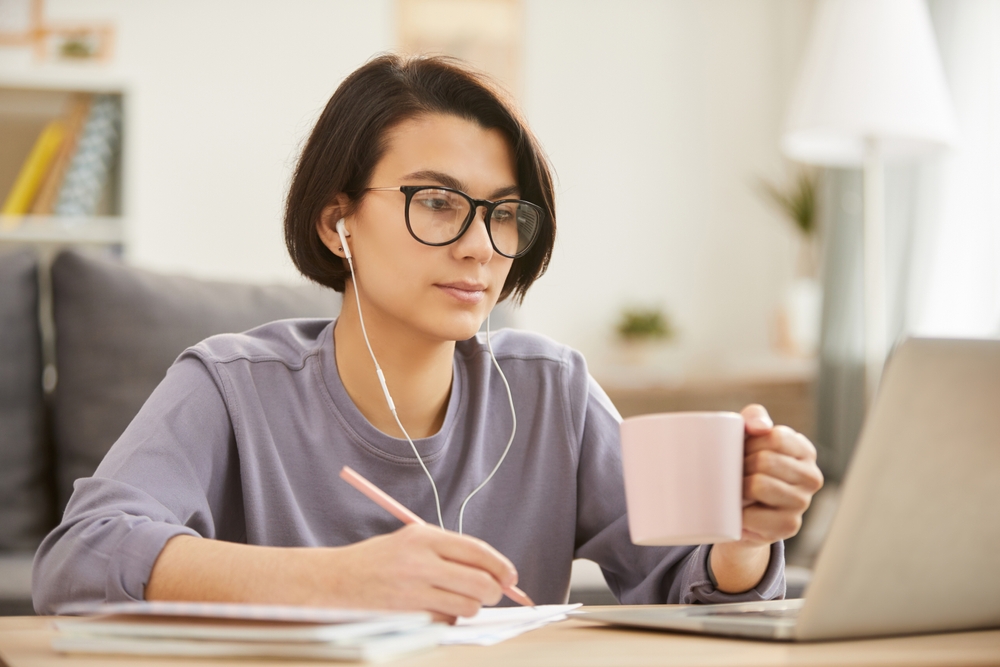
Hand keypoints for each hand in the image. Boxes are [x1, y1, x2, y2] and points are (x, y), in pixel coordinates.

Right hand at [319, 523, 518, 622]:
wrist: (334, 581)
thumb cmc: (378, 561)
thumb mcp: (411, 542)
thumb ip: (449, 552)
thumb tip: (493, 571)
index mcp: (423, 537)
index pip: (478, 551)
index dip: (501, 566)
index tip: (510, 577)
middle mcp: (420, 562)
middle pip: (480, 583)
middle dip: (493, 591)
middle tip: (490, 594)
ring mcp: (413, 592)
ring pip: (467, 607)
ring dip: (468, 608)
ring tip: (453, 600)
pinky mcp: (407, 617)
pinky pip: (446, 623)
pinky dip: (446, 620)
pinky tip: (428, 610)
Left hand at [709, 404, 823, 592]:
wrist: (739, 512)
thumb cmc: (745, 466)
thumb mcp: (747, 436)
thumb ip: (754, 418)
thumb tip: (759, 427)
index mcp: (804, 451)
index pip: (775, 437)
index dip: (749, 443)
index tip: (741, 451)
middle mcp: (811, 477)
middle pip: (765, 461)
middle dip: (740, 466)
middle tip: (733, 473)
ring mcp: (802, 503)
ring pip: (759, 485)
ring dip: (737, 488)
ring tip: (734, 490)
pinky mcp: (789, 526)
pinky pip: (753, 514)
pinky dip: (738, 513)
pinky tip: (738, 512)